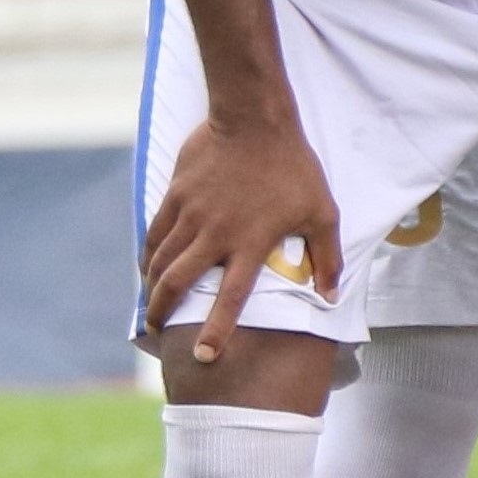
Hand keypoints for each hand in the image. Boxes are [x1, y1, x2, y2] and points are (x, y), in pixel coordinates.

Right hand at [143, 108, 340, 365]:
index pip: (230, 298)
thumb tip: (330, 295)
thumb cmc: (294, 168)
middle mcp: (215, 234)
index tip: (205, 356)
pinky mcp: (175, 196)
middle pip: (179, 283)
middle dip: (163, 312)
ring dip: (152, 286)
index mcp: (250, 243)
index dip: (217, 330)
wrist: (255, 121)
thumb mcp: (323, 212)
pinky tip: (148, 265)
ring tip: (152, 304)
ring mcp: (191, 215)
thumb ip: (327, 257)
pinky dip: (148, 253)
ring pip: (160, 260)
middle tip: (157, 331)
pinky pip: (154, 233)